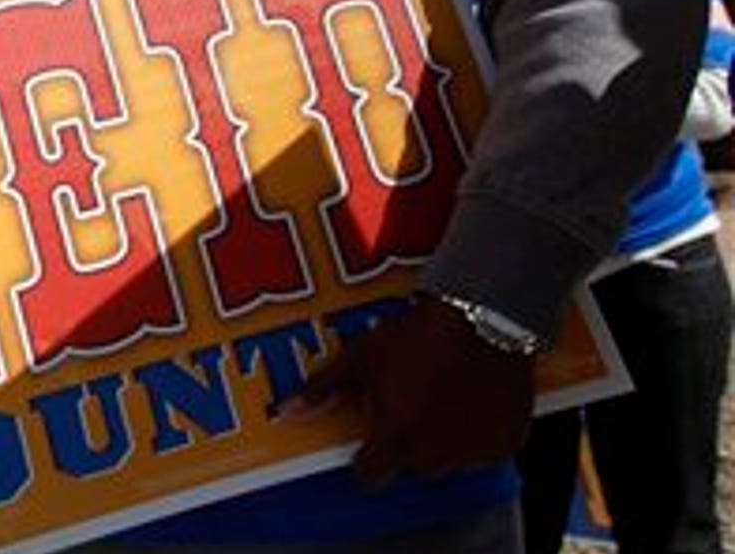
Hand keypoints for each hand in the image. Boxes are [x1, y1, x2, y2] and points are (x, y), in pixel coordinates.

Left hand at [283, 295, 534, 484]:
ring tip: (439, 394)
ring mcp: (474, 454)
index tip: (369, 440)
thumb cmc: (416, 337)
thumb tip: (285, 410)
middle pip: (410, 465)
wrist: (482, 318)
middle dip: (405, 441)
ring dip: (441, 438)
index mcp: (394, 441)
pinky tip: (471, 398)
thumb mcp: (360, 358)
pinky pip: (486, 449)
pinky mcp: (508, 443)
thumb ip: (323, 389)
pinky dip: (478, 432)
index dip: (366, 459)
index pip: (370, 476)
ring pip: (448, 459)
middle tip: (408, 402)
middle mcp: (434, 458)